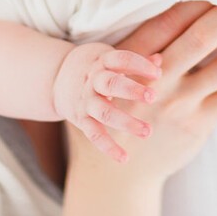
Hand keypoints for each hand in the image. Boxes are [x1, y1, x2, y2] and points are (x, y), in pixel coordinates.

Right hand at [52, 42, 161, 162]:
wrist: (57, 77)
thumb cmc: (95, 66)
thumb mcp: (110, 57)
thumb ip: (135, 61)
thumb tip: (159, 60)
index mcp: (102, 62)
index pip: (121, 59)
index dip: (140, 65)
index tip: (158, 74)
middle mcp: (92, 81)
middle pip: (110, 84)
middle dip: (131, 90)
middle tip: (153, 97)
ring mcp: (86, 102)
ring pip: (104, 112)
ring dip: (126, 122)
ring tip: (148, 131)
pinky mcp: (81, 120)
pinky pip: (95, 135)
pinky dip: (108, 147)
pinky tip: (124, 158)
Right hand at [66, 1, 216, 180]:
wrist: (115, 171)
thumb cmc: (115, 108)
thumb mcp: (111, 72)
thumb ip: (140, 46)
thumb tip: (178, 10)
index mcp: (133, 58)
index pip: (171, 19)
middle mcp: (158, 79)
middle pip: (202, 38)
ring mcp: (181, 102)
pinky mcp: (199, 123)